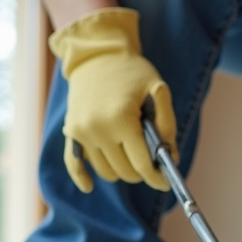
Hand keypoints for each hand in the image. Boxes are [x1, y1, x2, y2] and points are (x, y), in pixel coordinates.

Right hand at [48, 8, 176, 191]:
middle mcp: (98, 129)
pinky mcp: (71, 132)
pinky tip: (90, 187)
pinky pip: (74, 165)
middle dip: (142, 172)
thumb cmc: (132, 72)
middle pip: (125, 172)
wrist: (98, 54)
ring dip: (121, 169)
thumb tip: (170, 157)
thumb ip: (167, 123)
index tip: (165, 184)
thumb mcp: (158, 89)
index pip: (142, 164)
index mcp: (122, 119)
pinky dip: (83, 177)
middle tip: (151, 162)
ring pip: (106, 171)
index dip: (156, 178)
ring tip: (131, 153)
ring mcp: (81, 132)